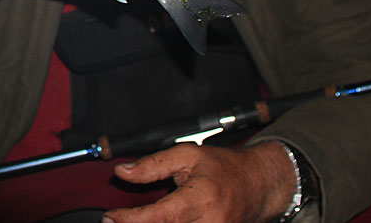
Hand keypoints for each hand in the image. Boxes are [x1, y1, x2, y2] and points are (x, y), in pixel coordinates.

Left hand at [103, 142, 295, 222]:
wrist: (259, 185)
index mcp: (201, 198)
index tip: (111, 217)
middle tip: (114, 221)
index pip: (162, 215)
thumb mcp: (187, 154)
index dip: (132, 220)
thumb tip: (123, 171)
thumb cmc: (224, 168)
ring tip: (133, 221)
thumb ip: (153, 165)